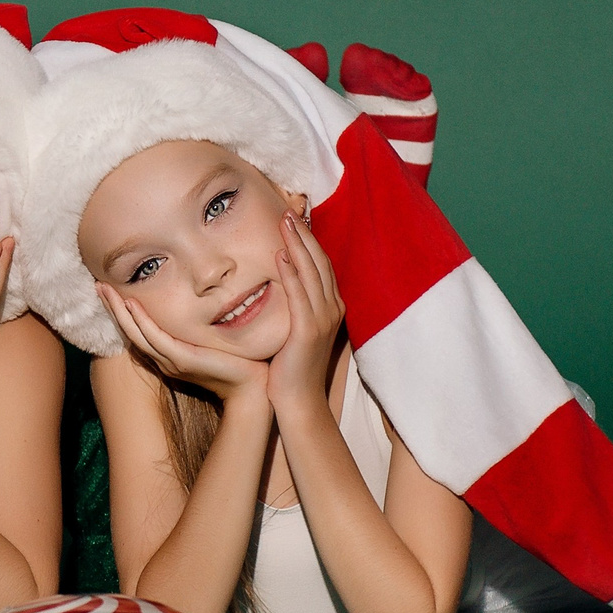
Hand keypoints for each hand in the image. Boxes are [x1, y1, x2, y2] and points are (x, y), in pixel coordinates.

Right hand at [100, 283, 269, 403]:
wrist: (250, 389)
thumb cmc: (237, 364)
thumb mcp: (211, 342)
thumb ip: (199, 329)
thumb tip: (200, 304)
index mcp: (168, 355)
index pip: (138, 330)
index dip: (122, 311)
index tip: (111, 290)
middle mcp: (164, 359)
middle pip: (130, 330)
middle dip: (113, 307)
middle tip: (98, 285)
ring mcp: (171, 361)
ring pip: (137, 333)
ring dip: (120, 311)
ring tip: (105, 290)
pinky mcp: (183, 360)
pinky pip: (156, 338)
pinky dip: (142, 322)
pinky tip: (131, 305)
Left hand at [269, 210, 344, 412]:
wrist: (299, 399)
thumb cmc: (293, 366)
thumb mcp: (298, 330)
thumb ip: (296, 305)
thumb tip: (283, 281)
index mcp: (332, 307)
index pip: (322, 266)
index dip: (309, 242)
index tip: (294, 221)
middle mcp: (332, 309)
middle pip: (320, 262)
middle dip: (303, 235)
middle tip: (288, 212)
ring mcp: (323, 319)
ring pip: (311, 273)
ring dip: (297, 245)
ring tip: (284, 223)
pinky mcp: (308, 330)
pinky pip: (299, 294)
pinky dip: (290, 273)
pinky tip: (279, 256)